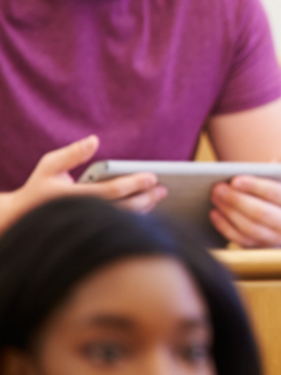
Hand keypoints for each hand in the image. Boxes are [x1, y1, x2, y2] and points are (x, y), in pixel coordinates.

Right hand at [0, 136, 164, 232]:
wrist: (23, 220)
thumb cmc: (39, 188)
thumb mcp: (49, 167)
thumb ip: (71, 154)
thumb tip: (94, 140)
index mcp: (72, 198)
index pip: (111, 192)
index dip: (134, 184)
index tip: (153, 177)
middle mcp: (83, 216)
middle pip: (123, 209)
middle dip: (146, 198)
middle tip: (163, 189)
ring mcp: (88, 227)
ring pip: (123, 221)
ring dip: (144, 210)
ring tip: (159, 196)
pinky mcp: (92, 234)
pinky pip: (118, 228)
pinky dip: (135, 219)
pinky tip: (147, 208)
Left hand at [209, 146, 280, 247]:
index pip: (274, 193)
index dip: (254, 186)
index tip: (234, 179)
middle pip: (260, 213)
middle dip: (236, 200)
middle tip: (217, 187)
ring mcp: (276, 238)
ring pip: (249, 227)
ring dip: (228, 212)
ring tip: (214, 196)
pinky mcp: (261, 247)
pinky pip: (240, 239)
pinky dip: (225, 227)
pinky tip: (214, 213)